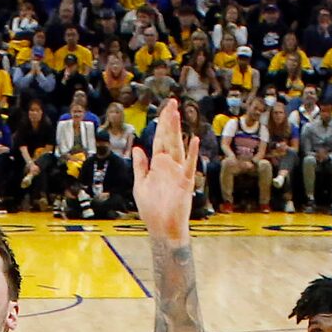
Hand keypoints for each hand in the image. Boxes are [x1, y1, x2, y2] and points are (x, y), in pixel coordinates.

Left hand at [132, 98, 198, 238]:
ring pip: (177, 147)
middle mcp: (170, 165)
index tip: (164, 109)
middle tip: (171, 103)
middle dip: (169, 121)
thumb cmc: (152, 210)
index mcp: (159, 165)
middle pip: (169, 139)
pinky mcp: (185, 183)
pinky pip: (189, 166)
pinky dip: (191, 153)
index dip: (162, 124)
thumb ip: (140, 166)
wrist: (162, 229)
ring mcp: (178, 173)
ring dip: (177, 130)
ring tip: (177, 114)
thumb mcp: (140, 185)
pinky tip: (193, 140)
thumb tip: (138, 148)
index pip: (160, 139)